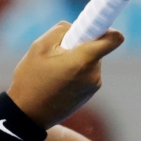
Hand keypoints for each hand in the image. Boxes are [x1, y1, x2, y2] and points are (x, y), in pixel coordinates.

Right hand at [8, 22, 123, 127]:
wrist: (26, 115)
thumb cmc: (30, 80)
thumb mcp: (38, 47)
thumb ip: (61, 30)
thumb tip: (76, 28)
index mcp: (83, 60)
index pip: (114, 39)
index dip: (108, 28)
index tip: (97, 25)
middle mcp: (93, 74)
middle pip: (97, 48)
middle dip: (81, 46)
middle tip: (58, 52)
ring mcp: (92, 87)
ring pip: (90, 62)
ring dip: (77, 60)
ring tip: (54, 70)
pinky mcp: (88, 95)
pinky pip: (86, 75)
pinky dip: (76, 73)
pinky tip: (56, 82)